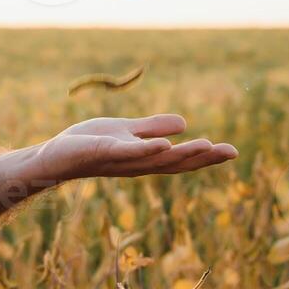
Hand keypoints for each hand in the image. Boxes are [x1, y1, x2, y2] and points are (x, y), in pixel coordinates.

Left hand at [28, 113, 236, 184]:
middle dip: (204, 158)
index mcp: (145, 158)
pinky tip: (165, 145)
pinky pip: (129, 153)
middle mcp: (138, 164)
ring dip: (182, 154)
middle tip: (231, 152)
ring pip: (157, 159)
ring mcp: (122, 160)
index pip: (181, 159)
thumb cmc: (88, 144)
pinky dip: (147, 150)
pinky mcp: (104, 152)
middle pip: (176, 163)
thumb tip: (185, 125)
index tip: (232, 151)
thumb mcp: (127, 132)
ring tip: (207, 146)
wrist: (55, 155)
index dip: (206, 157)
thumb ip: (153, 129)